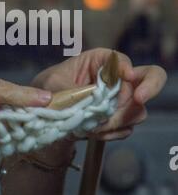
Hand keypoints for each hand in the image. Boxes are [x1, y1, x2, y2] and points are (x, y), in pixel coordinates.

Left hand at [32, 48, 166, 140]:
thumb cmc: (48, 88)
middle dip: (149, 88)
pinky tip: (92, 132)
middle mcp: (116, 78)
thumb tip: (88, 98)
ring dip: (117, 120)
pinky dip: (111, 133)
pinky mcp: (119, 119)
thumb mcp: (52, 84)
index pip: (121, 61)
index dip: (126, 67)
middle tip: (140, 98)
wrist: (45, 115)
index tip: (127, 76)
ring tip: (92, 126)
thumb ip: (70, 90)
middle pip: (146, 80)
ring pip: (137, 110)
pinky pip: (126, 128)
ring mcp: (121, 100)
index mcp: (100, 61)